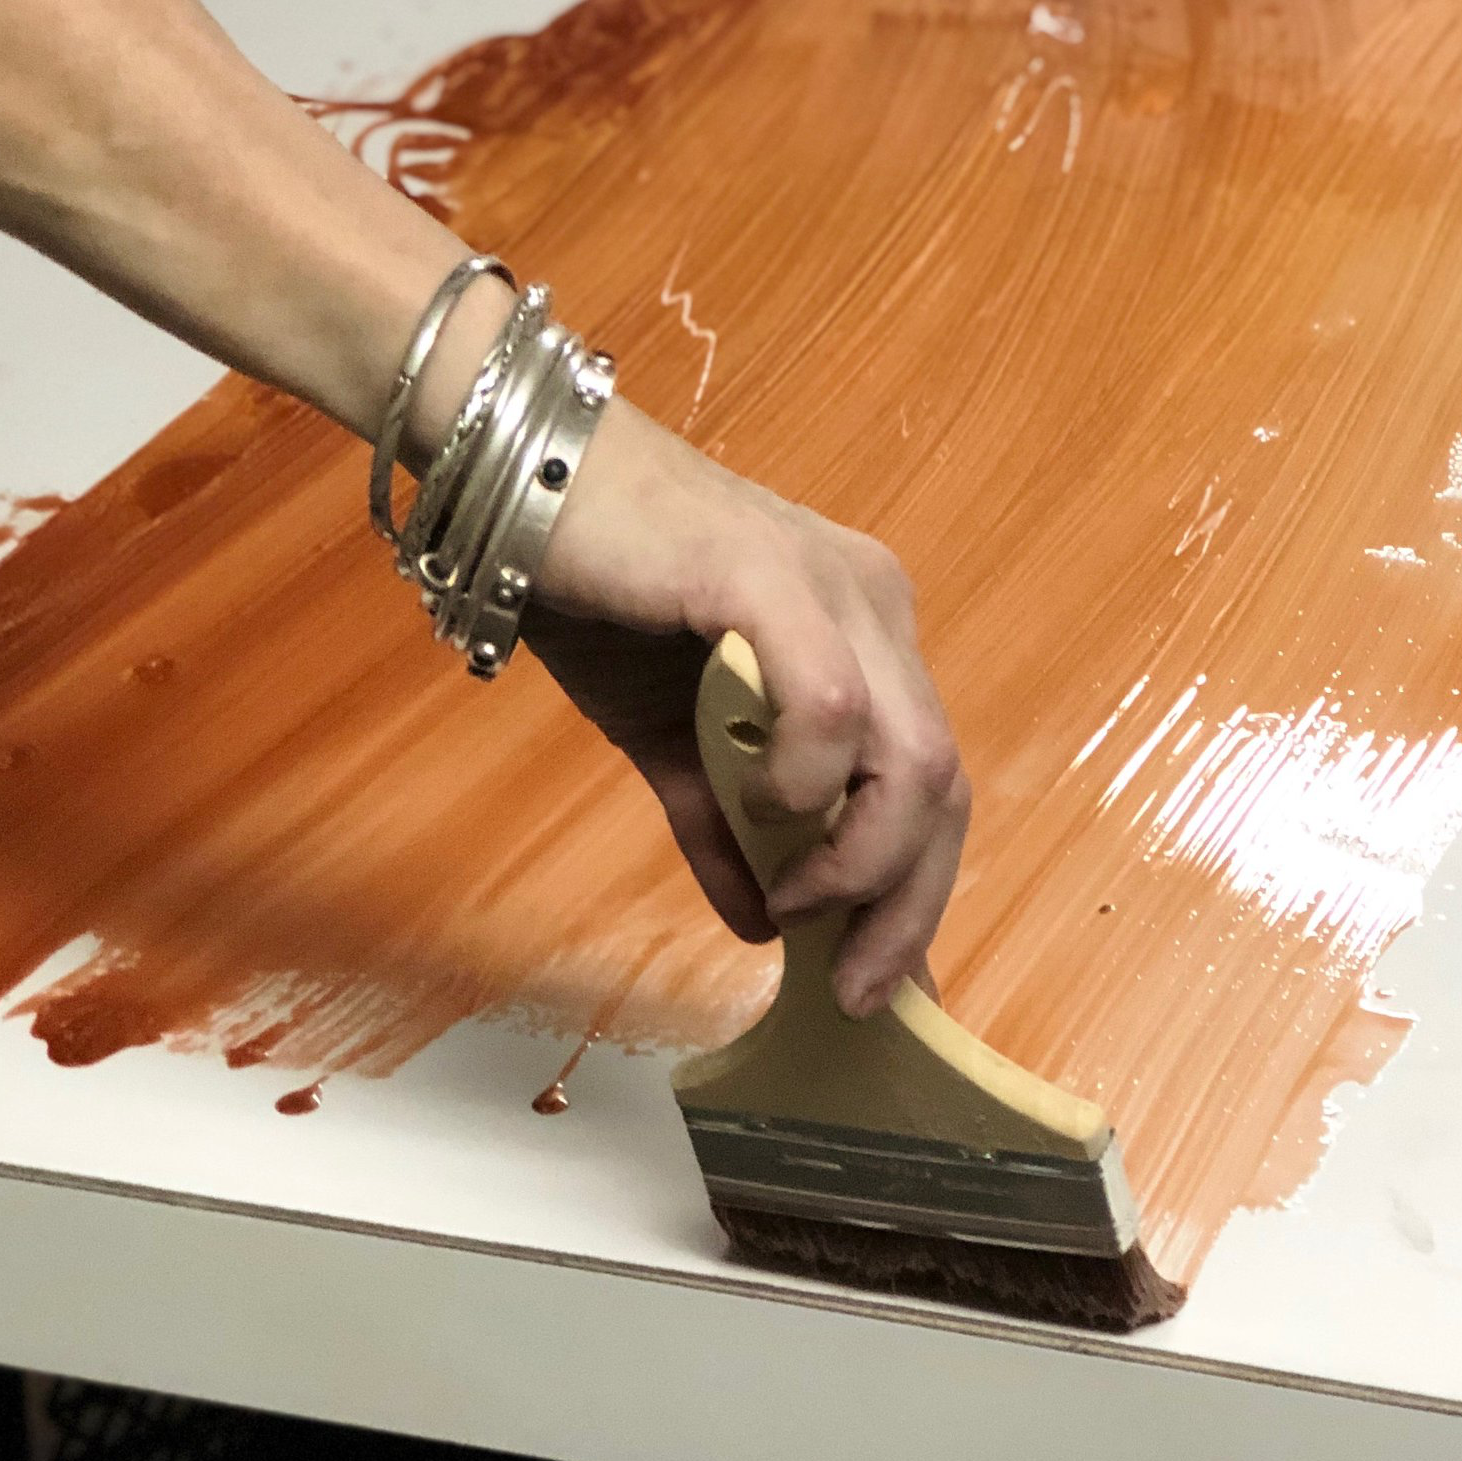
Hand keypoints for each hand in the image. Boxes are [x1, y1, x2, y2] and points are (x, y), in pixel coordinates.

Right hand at [525, 399, 967, 1016]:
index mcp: (864, 635)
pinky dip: (804, 778)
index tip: (879, 982)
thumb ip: (720, 823)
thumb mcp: (671, 738)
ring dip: (860, 858)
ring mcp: (832, 584)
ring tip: (793, 896)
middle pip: (942, 780)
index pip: (929, 778)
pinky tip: (757, 801)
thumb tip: (759, 926)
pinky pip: (828, 701)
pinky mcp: (767, 573)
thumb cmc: (600, 592)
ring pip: (911, 754)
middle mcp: (873, 605)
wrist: (519, 476)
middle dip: (909, 902)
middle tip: (854, 984)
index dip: (918, 890)